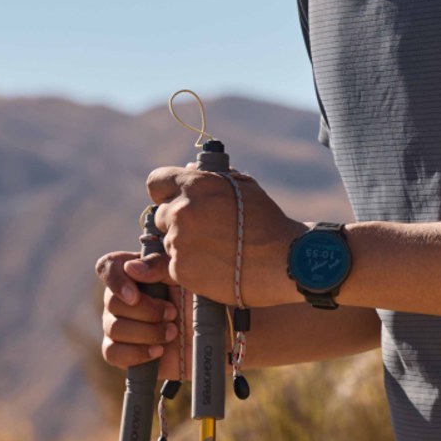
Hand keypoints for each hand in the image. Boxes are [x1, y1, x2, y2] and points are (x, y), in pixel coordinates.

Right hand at [97, 249, 189, 379]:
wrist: (213, 341)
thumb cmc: (202, 304)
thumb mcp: (188, 279)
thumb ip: (162, 267)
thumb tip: (130, 267)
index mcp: (138, 273)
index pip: (108, 267)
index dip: (115, 280)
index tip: (134, 295)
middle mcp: (124, 298)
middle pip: (111, 301)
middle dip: (146, 311)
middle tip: (173, 313)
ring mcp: (120, 325)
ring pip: (113, 328)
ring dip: (147, 332)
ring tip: (172, 332)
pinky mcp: (123, 352)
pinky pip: (112, 353)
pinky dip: (136, 353)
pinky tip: (158, 351)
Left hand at [145, 165, 307, 307]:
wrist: (284, 261)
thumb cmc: (268, 221)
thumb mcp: (244, 188)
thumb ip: (211, 178)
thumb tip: (189, 169)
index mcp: (195, 186)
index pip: (156, 181)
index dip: (166, 192)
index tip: (176, 200)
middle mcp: (181, 211)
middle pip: (161, 216)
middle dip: (178, 222)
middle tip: (206, 232)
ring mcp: (179, 243)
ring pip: (169, 242)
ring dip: (185, 246)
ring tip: (216, 251)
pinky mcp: (180, 271)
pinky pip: (174, 266)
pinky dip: (190, 267)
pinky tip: (215, 266)